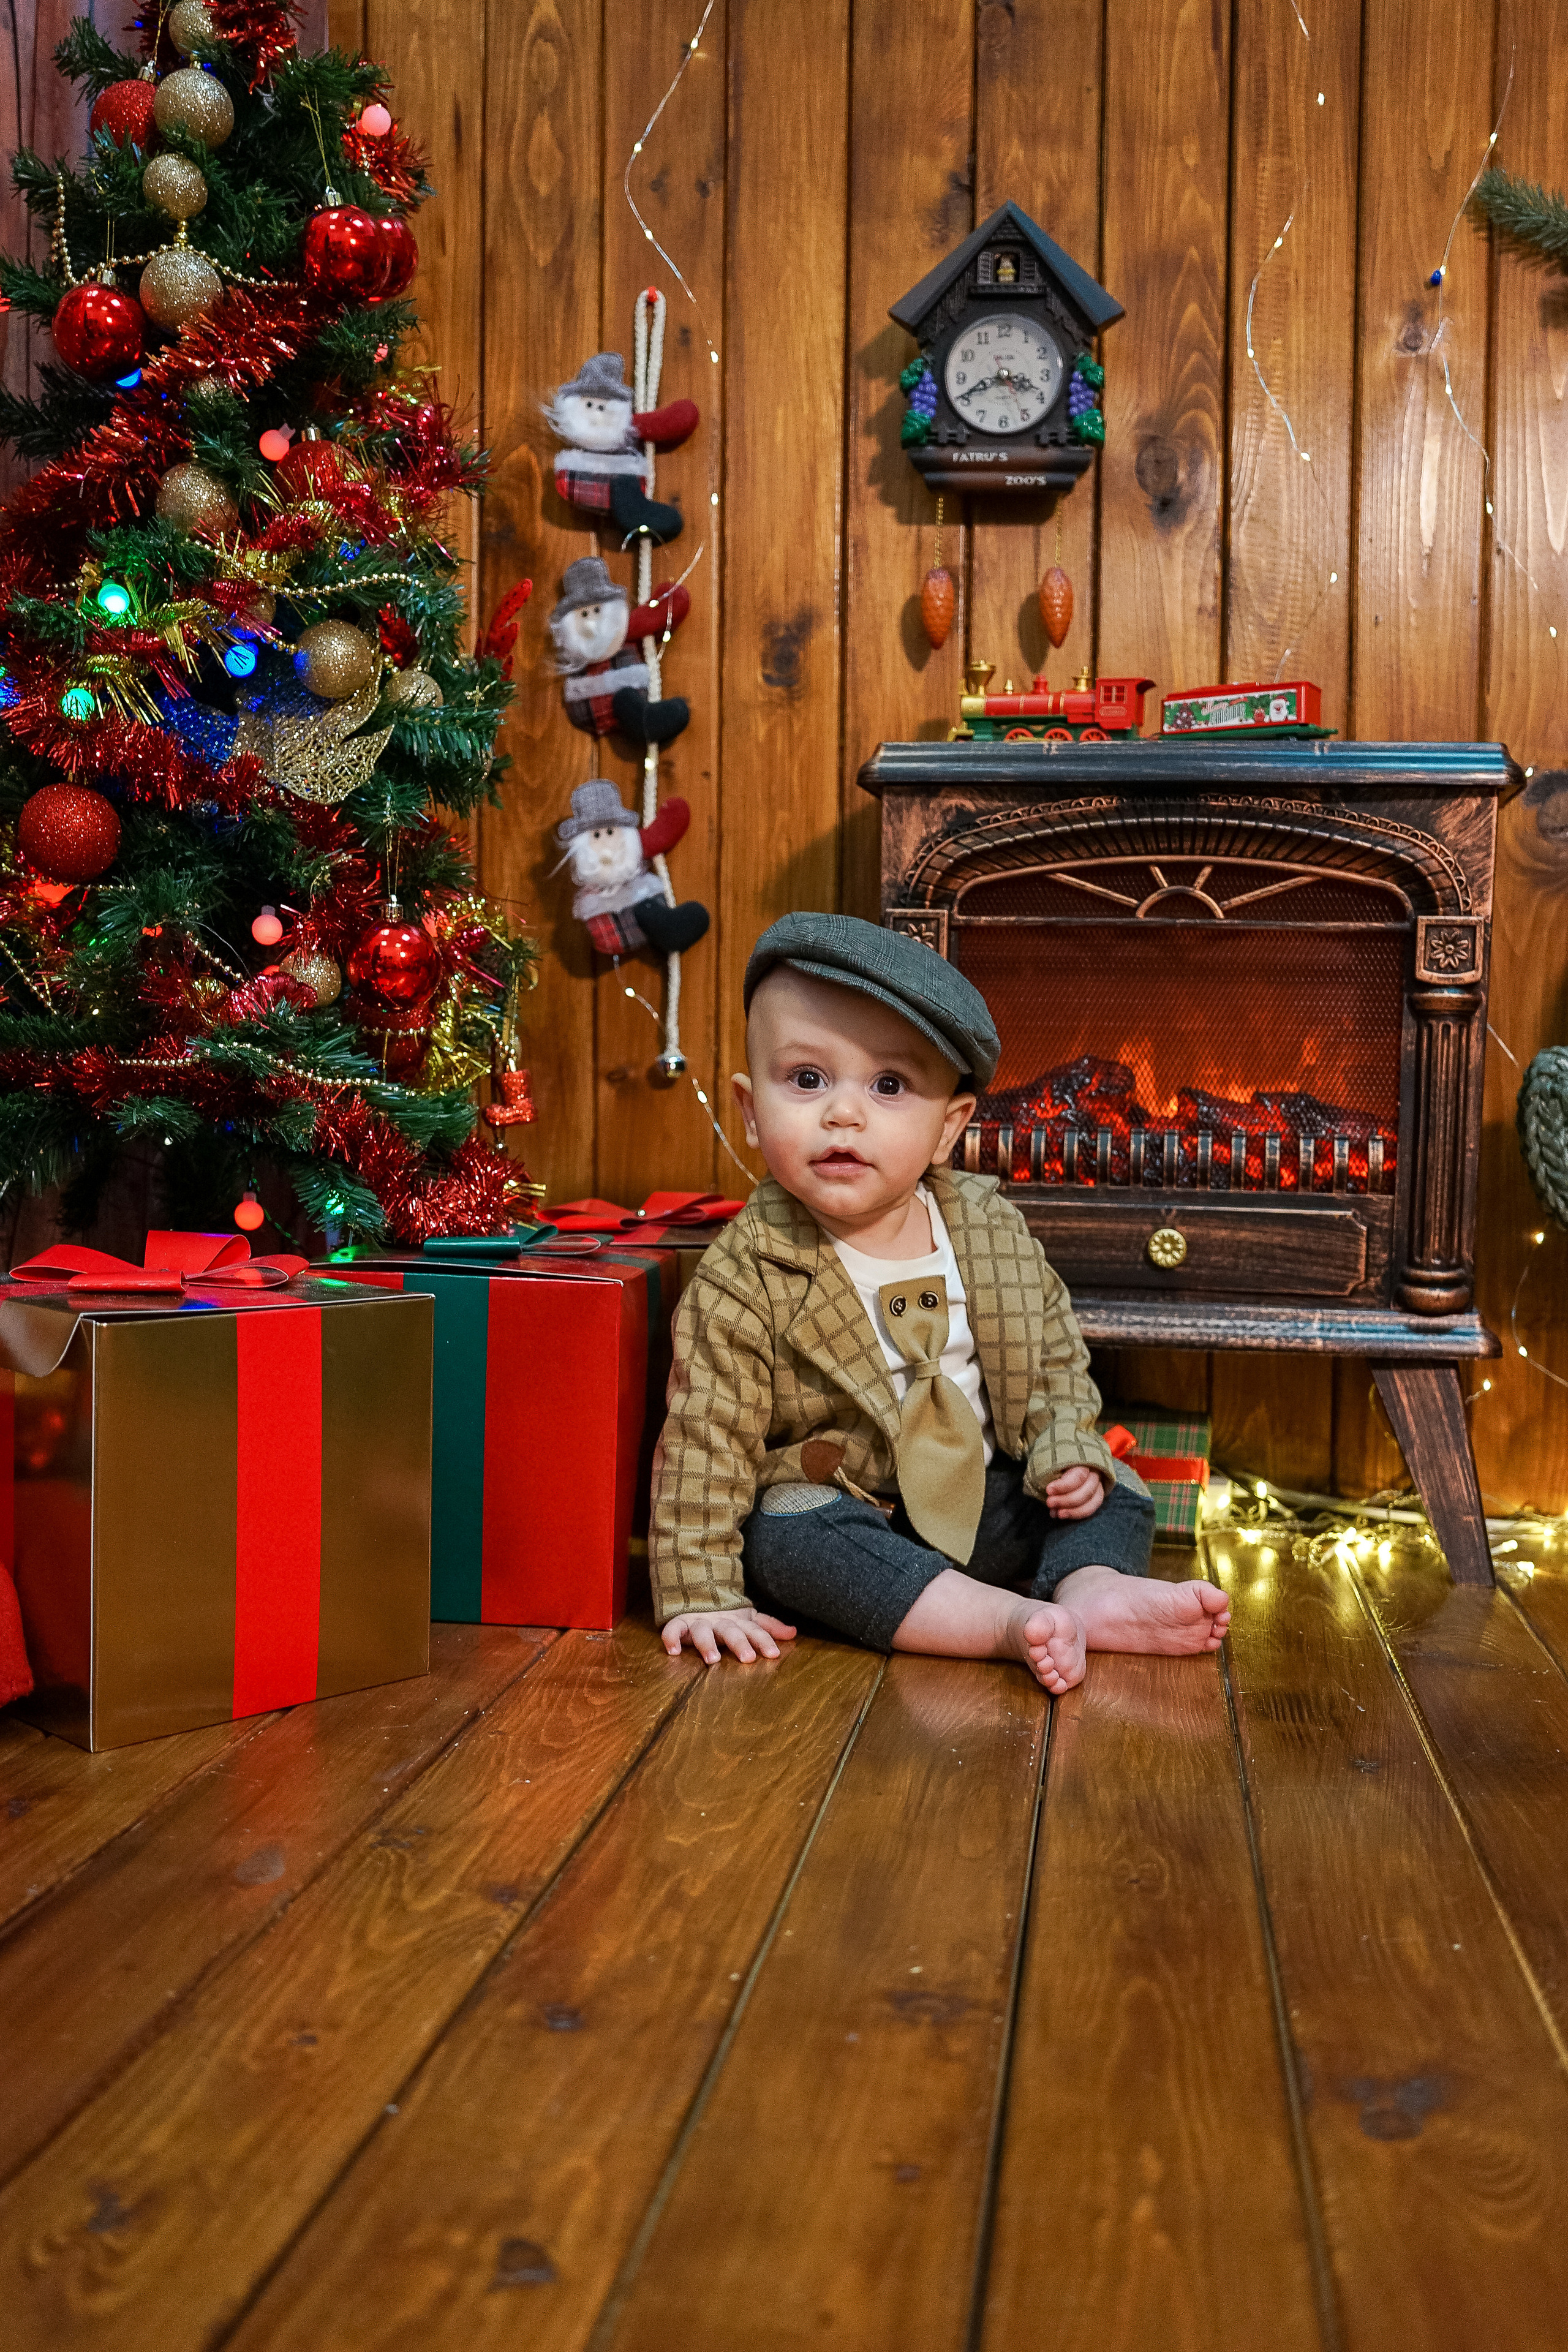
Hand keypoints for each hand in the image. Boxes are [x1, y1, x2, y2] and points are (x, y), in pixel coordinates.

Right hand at [661, 1607, 797, 1665]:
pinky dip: (671, 1638)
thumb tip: (794, 1633)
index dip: (764, 1641)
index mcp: (739, 1622)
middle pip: (731, 1631)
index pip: (754, 1631)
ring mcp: (700, 1622)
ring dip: (707, 1644)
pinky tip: (673, 1651)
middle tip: (748, 1658)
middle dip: (739, 1643)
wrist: (699, 1594)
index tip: (773, 1654)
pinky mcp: (681, 1623)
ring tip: (713, 1659)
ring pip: (702, 1631)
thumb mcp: (750, 1619)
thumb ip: (770, 1627)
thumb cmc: (728, 1616)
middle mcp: (720, 1622)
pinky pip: (673, 1629)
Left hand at [1045, 1464, 1105, 1520]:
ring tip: (1057, 1514)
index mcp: (1083, 1461)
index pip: (1078, 1476)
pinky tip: (1062, 1515)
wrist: (1064, 1462)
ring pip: (1092, 1502)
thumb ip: (1050, 1474)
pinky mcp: (1096, 1496)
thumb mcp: (1051, 1462)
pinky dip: (1077, 1514)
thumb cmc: (1055, 1462)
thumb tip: (1048, 1492)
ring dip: (1073, 1511)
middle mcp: (1094, 1473)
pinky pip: (1091, 1508)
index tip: (1049, 1490)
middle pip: (1087, 1491)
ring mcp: (1098, 1485)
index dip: (1063, 1486)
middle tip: (1050, 1503)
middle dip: (1067, 1500)